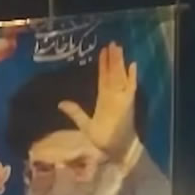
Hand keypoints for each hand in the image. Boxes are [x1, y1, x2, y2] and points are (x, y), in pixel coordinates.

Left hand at [58, 42, 138, 165]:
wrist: (116, 151)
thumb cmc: (103, 141)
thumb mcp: (85, 125)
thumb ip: (76, 113)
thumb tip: (61, 102)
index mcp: (104, 100)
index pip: (103, 78)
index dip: (103, 65)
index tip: (102, 51)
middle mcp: (114, 97)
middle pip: (113, 74)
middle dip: (113, 59)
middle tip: (112, 43)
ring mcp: (122, 99)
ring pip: (121, 76)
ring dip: (120, 63)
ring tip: (119, 48)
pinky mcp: (129, 104)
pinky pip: (131, 88)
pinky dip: (132, 77)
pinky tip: (133, 65)